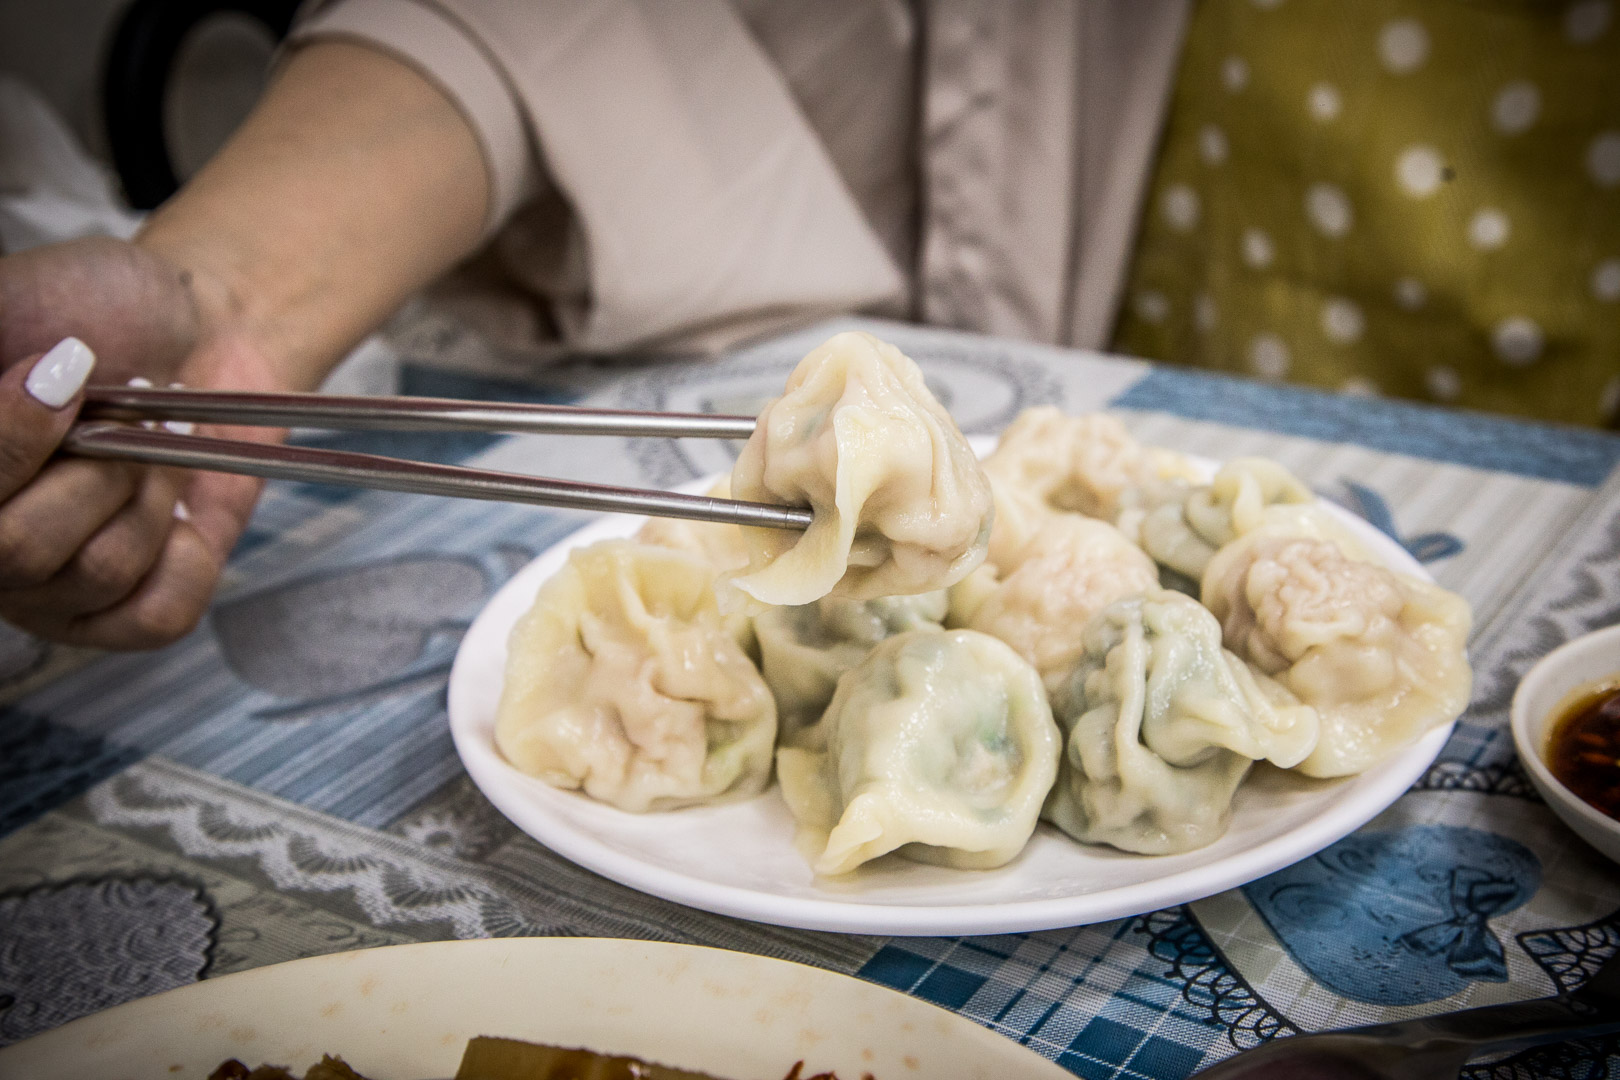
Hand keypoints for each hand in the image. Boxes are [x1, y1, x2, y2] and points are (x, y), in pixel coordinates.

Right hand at [0, 237, 278, 647]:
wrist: (198, 329)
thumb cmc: (92, 310)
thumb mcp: (8, 297)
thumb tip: (12, 386)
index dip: (14, 440)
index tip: (68, 374)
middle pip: (18, 549)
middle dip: (97, 467)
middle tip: (132, 406)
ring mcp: (48, 591)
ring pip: (99, 571)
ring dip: (150, 490)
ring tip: (161, 441)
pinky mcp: (130, 614)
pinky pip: (157, 613)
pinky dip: (187, 551)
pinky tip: (179, 508)